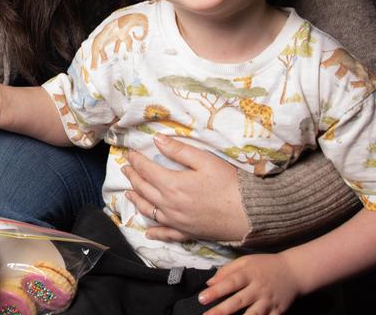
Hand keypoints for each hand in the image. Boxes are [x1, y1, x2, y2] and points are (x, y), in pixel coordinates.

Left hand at [122, 135, 247, 242]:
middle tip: (125, 168)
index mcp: (172, 185)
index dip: (136, 160)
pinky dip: (155, 232)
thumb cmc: (230, 184)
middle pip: (144, 189)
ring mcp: (177, 221)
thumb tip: (156, 140)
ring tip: (128, 192)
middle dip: (133, 177)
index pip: (146, 169)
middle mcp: (169, 205)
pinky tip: (148, 233)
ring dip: (136, 200)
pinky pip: (166, 234)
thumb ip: (179, 150)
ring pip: (149, 210)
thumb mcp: (205, 160)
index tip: (130, 153)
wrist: (249, 214)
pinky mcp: (187, 233)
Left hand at [198, 253, 302, 314]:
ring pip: (254, 314)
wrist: (294, 271)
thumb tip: (209, 284)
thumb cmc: (265, 266)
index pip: (230, 283)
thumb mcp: (245, 261)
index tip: (202, 298)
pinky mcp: (278, 311)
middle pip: (239, 301)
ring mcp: (269, 301)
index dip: (216, 291)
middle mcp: (259, 289)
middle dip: (222, 310)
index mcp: (249, 274)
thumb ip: (226, 271)